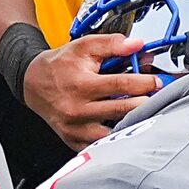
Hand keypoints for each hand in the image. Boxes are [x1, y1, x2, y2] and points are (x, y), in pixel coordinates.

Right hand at [21, 34, 158, 147]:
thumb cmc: (60, 65)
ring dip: (132, 123)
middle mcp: (77, 109)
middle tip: (155, 97)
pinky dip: (115, 137)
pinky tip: (124, 126)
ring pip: (113, 133)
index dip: (143, 82)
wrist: (32, 83)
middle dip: (144, 102)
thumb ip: (111, 43)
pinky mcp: (74, 141)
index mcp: (81, 85)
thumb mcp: (84, 46)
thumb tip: (136, 44)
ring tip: (142, 113)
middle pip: (121, 110)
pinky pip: (101, 145)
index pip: (120, 85)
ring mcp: (76, 128)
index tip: (155, 81)